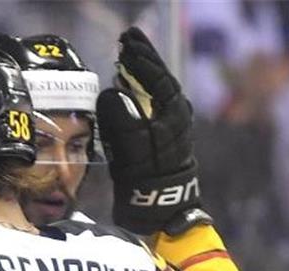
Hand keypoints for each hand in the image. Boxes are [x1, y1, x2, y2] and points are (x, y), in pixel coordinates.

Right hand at [95, 26, 206, 234]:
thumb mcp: (132, 151)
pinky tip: (127, 89)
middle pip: (160, 79)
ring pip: (157, 91)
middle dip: (143, 59)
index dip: (141, 58)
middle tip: (126, 41)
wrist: (161, 211)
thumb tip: (112, 92)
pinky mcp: (163, 139)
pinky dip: (139, 92)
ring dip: (141, 73)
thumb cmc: (148, 181)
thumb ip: (122, 119)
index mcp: (173, 115)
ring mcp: (171, 128)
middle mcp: (176, 117)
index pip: (157, 77)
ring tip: (124, 60)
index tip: (125, 44)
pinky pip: (152, 105)